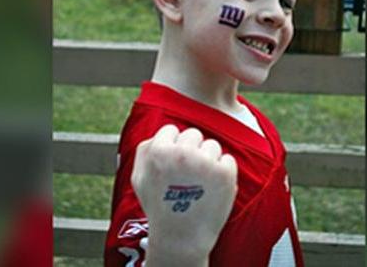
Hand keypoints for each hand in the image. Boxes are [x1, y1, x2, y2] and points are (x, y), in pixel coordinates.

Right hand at [131, 125, 237, 265]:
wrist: (181, 237)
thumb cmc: (159, 206)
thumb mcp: (138, 178)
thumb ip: (146, 149)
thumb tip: (162, 132)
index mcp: (158, 151)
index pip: (171, 130)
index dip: (172, 147)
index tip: (173, 165)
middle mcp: (182, 153)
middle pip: (193, 134)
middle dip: (191, 151)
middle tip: (187, 175)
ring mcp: (205, 162)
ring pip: (212, 145)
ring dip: (208, 160)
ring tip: (199, 184)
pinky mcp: (224, 173)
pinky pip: (228, 159)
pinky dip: (223, 172)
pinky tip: (212, 188)